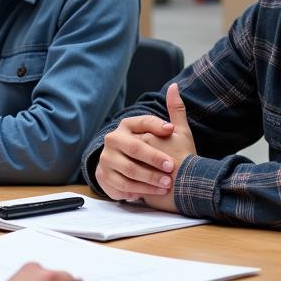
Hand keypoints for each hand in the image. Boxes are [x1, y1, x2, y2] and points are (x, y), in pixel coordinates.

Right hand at [96, 87, 195, 206]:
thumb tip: (176, 86)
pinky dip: (137, 190)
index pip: (142, 121)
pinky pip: (121, 186)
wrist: (129, 171)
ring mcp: (107, 159)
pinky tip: (151, 193)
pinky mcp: (104, 177)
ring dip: (149, 179)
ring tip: (166, 185)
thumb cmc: (153, 148)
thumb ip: (173, 110)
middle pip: (135, 148)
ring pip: (129, 170)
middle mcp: (113, 140)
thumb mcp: (166, 131)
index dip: (157, 125)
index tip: (172, 130)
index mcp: (127, 126)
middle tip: (171, 167)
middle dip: (154, 159)